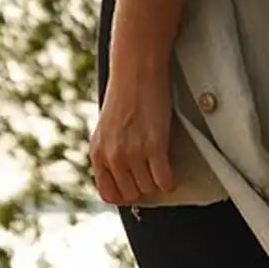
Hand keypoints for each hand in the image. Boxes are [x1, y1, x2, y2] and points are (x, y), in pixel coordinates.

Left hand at [89, 68, 178, 204]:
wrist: (136, 72)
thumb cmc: (125, 96)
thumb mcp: (107, 129)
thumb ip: (110, 152)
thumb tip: (124, 175)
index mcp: (97, 154)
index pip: (108, 194)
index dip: (124, 195)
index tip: (135, 187)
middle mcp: (112, 157)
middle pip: (131, 194)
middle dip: (143, 187)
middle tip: (151, 172)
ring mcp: (132, 153)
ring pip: (149, 188)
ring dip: (158, 181)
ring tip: (161, 166)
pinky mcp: (154, 146)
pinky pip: (165, 181)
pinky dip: (170, 181)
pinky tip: (171, 171)